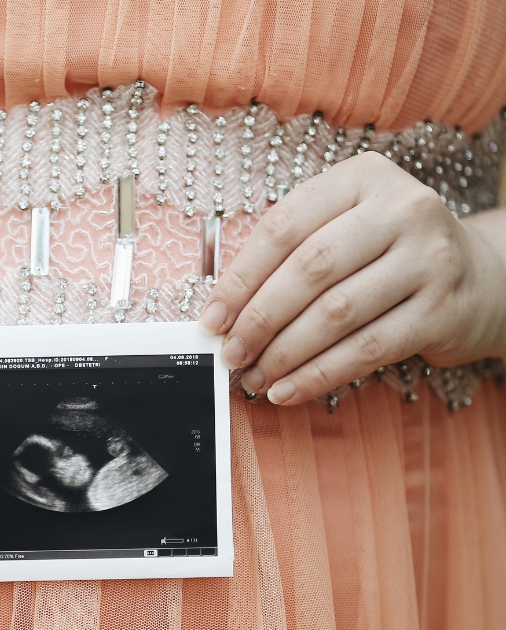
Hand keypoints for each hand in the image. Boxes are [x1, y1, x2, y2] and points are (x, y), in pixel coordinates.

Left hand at [199, 152, 505, 404]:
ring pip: (336, 313)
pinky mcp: (442, 309)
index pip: (284, 228)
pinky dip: (320, 375)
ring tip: (254, 377)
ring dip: (284, 354)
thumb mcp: (343, 231)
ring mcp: (428, 257)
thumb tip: (223, 314)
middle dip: (259, 320)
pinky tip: (289, 390)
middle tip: (231, 354)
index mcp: (361, 179)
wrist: (478, 277)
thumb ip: (289, 258)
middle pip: (309, 270)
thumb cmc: (386, 256)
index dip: (239, 279)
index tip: (211, 319)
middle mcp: (401, 209)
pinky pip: (367, 350)